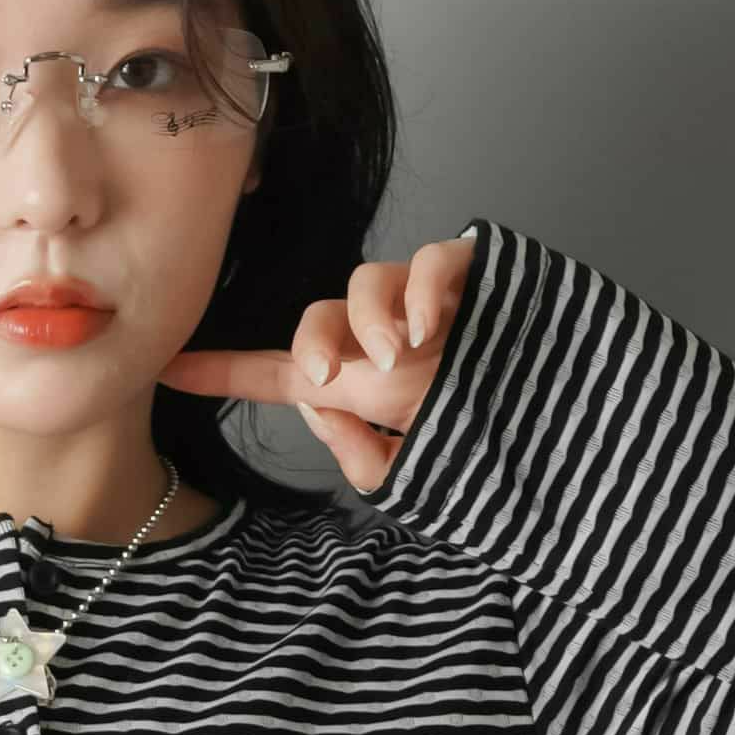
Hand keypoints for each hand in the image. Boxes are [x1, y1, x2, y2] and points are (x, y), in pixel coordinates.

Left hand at [156, 236, 476, 492]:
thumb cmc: (486, 457)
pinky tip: (429, 327)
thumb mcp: (410, 474)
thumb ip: (355, 450)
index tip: (166, 368)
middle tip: (330, 375)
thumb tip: (319, 404)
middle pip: (317, 316)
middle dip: (312, 341)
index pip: (272, 375)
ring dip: (370, 319)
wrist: (568, 446)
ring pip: (367, 280)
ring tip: (399, 356)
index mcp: (357, 386)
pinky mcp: (475, 281)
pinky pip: (434, 259)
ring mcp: (426, 308)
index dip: (218, 371)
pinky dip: (424, 287)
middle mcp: (382, 342)